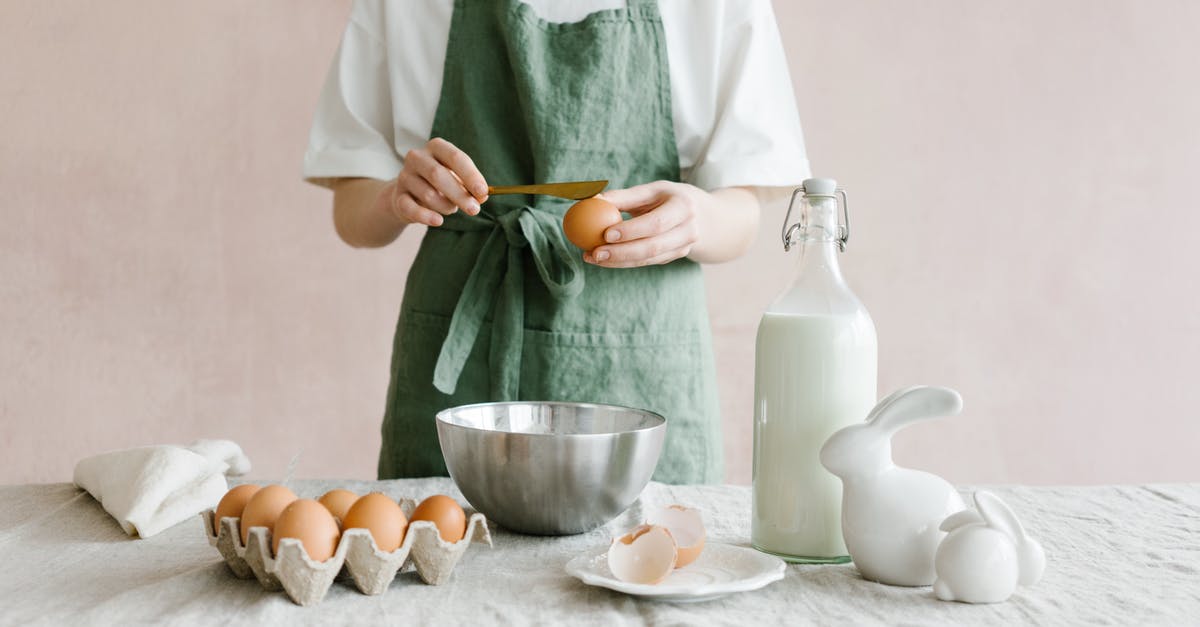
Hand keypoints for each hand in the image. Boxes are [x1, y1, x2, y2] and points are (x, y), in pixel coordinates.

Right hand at [373, 137, 488, 227]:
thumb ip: (470, 187)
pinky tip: (438, 221)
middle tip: (474, 209)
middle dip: (459, 194)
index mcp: (436, 147)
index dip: (471, 175)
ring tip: (452, 209)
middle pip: (438, 174)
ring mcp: (404, 176)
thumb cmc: (441, 184)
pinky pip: (411, 208)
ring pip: (428, 194)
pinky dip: (426, 216)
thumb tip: (483, 196)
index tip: (483, 192)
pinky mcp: (397, 196)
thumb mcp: (457, 180)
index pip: (455, 157)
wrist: (409, 195)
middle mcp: (417, 157)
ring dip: (446, 206)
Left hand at [584, 181, 707, 267]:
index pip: (655, 223)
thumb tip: (591, 199)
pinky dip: (624, 262)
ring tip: (592, 257)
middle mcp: (688, 229)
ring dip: (618, 261)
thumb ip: (624, 197)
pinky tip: (603, 259)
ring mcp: (684, 246)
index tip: (606, 233)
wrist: (703, 216)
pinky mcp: (675, 257)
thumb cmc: (667, 198)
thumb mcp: (652, 191)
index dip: (631, 230)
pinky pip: (647, 262)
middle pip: (652, 246)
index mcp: (683, 207)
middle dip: (621, 252)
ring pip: (648, 259)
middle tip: (595, 253)